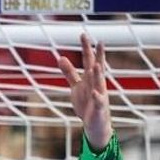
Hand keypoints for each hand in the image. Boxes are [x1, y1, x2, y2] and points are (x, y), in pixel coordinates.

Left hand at [58, 34, 111, 149]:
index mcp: (90, 78)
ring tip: (96, 64)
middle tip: (99, 41)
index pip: (88, 60)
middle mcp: (97, 84)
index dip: (86, 48)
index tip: (83, 34)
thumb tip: (61, 57)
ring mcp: (99, 95)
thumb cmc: (86, 103)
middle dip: (97, 55)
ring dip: (98, 74)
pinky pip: (98, 102)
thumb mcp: (76, 86)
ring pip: (99, 82)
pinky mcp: (99, 108)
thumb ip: (69, 72)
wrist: (94, 124)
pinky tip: (95, 93)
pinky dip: (97, 97)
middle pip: (96, 67)